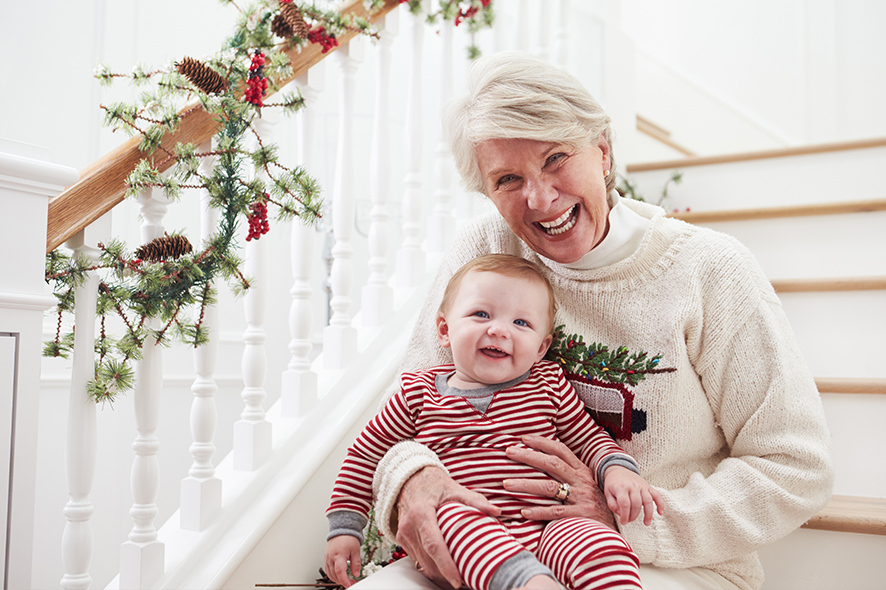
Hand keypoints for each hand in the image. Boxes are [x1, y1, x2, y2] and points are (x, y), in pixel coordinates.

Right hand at [324, 535, 361, 587]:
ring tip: (347, 579)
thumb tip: (356, 574)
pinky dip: (333, 575)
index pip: (340, 571)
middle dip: (343, 581)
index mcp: (339, 555)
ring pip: (330, 574)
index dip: (344, 580)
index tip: (349, 585)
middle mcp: (331, 557)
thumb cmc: (348, 538)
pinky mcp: (326, 558)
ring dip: (338, 579)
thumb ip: (356, 563)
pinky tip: (339, 576)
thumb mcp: (356, 550)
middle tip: (352, 582)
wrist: (341, 529)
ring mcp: (327, 558)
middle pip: (335, 575)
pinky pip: (327, 570)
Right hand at [395, 465, 500, 589]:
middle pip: (428, 560)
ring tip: (459, 576)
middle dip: (446, 575)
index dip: (446, 565)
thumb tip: (496, 511)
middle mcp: (409, 526)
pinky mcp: (403, 539)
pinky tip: (445, 568)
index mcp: (421, 513)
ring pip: (422, 564)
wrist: (409, 479)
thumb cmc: (432, 483)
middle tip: (466, 580)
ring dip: (439, 574)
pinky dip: (431, 567)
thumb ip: (475, 501)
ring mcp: (404, 534)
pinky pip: (417, 559)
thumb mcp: (454, 488)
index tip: (457, 580)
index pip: (434, 545)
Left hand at [502, 434, 616, 529]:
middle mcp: (581, 482)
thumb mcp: (585, 484)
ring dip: (525, 485)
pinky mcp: (579, 516)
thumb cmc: (594, 505)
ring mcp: (581, 499)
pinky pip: (555, 513)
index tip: (523, 438)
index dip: (542, 442)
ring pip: (549, 488)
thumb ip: (568, 473)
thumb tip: (543, 459)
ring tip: (506, 484)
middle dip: (529, 456)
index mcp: (582, 471)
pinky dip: (538, 512)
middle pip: (552, 464)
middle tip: (509, 452)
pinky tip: (523, 511)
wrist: (613, 529)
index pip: (561, 451)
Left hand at [603, 465, 663, 525]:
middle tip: (629, 521)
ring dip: (648, 514)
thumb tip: (622, 514)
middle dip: (633, 516)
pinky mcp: (648, 486)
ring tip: (646, 523)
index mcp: (621, 487)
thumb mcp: (607, 493)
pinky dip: (660, 504)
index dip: (624, 515)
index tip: (623, 522)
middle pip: (636, 504)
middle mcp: (633, 486)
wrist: (618, 470)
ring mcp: (642, 486)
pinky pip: (656, 495)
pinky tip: (660, 513)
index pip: (625, 504)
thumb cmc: (612, 484)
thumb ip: (612, 505)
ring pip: (648, 501)